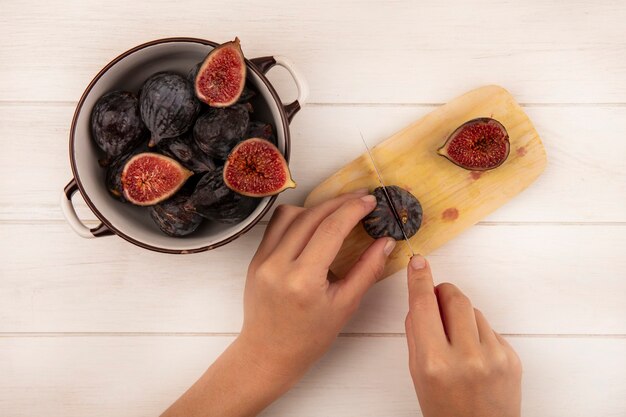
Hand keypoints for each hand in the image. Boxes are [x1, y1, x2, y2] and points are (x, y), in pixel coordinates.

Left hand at [239, 189, 395, 386]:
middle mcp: (278, 265)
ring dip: (317, 207)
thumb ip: (367, 270)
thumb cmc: (308, 338)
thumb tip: (386, 242)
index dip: (353, 210)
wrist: (269, 353)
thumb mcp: (345, 306)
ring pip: (290, 215)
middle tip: (361, 198)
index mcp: (303, 280)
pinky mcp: (255, 259)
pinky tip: (314, 223)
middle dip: (340, 202)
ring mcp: (262, 260)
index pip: (331, 229)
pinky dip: (297, 218)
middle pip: (312, 216)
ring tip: (338, 210)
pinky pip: (276, 226)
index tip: (370, 201)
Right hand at [405, 256, 521, 416]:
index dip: (420, 279)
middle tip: (436, 300)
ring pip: (474, 311)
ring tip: (457, 343)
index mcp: (434, 361)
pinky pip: (491, 329)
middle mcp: (465, 357)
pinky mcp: (511, 359)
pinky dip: (479, 334)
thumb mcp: (418, 375)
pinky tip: (475, 356)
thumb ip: (416, 335)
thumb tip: (420, 301)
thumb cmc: (444, 411)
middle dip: (444, 292)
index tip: (418, 263)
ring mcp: (493, 357)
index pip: (424, 305)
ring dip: (462, 317)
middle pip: (455, 298)